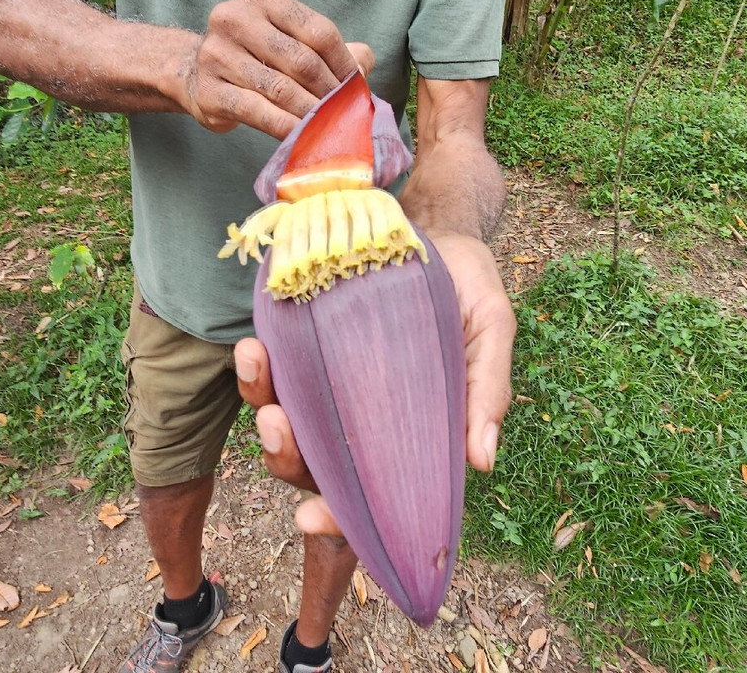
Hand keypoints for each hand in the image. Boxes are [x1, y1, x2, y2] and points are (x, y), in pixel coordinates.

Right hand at [182, 0, 373, 137]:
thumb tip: (364, 63)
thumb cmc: (255, 55)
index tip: (358, 86)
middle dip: (330, 91)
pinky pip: (259, 112)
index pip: (318, 30)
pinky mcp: (210, 90)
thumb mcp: (290, 38)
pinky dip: (286, 126)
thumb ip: (330, 45)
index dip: (344, 63)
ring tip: (330, 125)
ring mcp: (217, 53)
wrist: (195, 74)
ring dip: (312, 112)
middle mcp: (235, 17)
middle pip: (301, 60)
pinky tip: (303, 136)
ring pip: (281, 89)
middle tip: (345, 111)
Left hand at [234, 233, 515, 536]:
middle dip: (287, 456)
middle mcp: (365, 417)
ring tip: (257, 370)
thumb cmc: (468, 285)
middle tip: (277, 424)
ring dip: (263, 405)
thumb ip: (488, 388)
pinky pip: (276, 371)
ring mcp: (332, 383)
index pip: (374, 493)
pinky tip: (255, 346)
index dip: (341, 516)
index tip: (310, 517)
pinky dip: (260, 367)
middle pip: (315, 464)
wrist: (436, 230)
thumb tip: (481, 462)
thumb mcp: (491, 327)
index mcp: (412, 432)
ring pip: (287, 420)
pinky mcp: (308, 346)